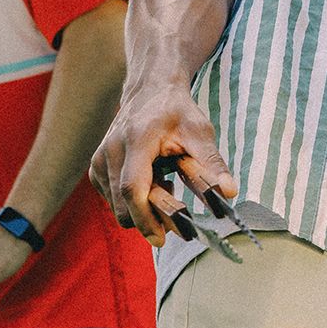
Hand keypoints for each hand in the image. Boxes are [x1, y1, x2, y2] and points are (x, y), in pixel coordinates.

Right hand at [91, 82, 234, 245]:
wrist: (150, 89)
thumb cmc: (177, 111)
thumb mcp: (200, 132)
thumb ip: (212, 164)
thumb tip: (229, 193)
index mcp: (135, 141)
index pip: (133, 189)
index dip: (146, 217)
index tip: (163, 238)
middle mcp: (110, 152)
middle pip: (124, 204)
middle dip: (149, 221)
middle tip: (177, 224)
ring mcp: (100, 161)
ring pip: (118, 206)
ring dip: (143, 210)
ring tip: (168, 187)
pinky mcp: (97, 169)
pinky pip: (113, 200)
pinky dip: (134, 202)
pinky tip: (155, 182)